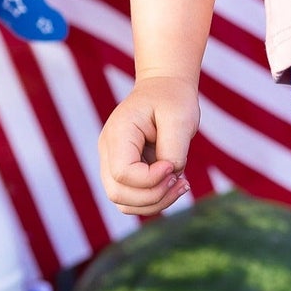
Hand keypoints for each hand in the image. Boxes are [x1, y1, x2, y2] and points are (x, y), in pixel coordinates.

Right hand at [99, 75, 199, 214]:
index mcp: (118, 133)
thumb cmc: (172, 99)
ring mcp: (112, 163)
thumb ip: (173, 148)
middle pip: (117, 193)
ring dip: (155, 202)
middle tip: (181, 180)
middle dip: (154, 196)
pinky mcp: (124, 171)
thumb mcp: (179, 117)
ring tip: (182, 184)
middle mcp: (108, 150)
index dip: (151, 179)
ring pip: (123, 202)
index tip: (173, 165)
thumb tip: (169, 174)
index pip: (122, 173)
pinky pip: (132, 198)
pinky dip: (154, 200)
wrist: (164, 88)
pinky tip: (176, 184)